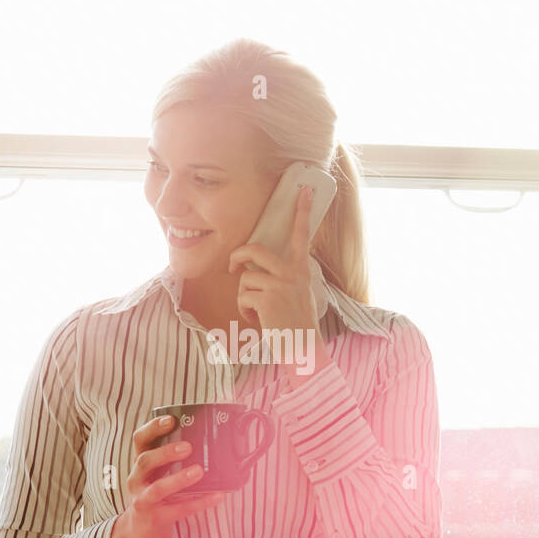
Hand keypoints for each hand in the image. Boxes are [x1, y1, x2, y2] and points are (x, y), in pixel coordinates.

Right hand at [109, 415, 225, 537]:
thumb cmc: (154, 497)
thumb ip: (170, 461)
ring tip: (199, 471)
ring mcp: (144, 500)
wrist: (138, 534)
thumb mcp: (155, 476)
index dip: (152, 428)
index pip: (139, 440)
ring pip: (158, 488)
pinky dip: (199, 502)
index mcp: (139, 465)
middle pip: (145, 461)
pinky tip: (217, 496)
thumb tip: (206, 441)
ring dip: (179, 479)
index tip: (171, 420)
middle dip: (165, 453)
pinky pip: (178, 510)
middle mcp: (137, 480)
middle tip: (188, 447)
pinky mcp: (156, 518)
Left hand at [227, 185, 330, 384]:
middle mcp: (292, 273)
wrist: (303, 348)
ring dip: (244, 297)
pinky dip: (245, 312)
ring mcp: (280, 285)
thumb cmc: (296, 324)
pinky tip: (259, 321)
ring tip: (258, 312)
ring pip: (245, 278)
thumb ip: (282, 277)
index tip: (305, 189)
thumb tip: (252, 269)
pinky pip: (243, 297)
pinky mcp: (267, 299)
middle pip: (255, 249)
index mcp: (301, 269)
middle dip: (238, 255)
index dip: (302, 210)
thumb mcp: (296, 294)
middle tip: (232, 264)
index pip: (301, 234)